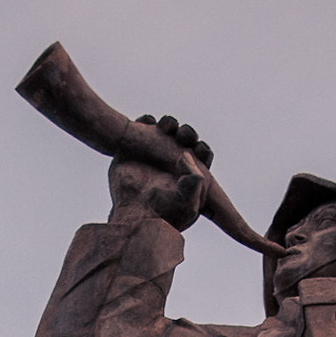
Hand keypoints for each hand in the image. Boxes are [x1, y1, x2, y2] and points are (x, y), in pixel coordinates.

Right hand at [108, 115, 212, 231]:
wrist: (133, 215)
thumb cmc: (164, 212)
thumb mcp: (188, 201)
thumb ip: (195, 179)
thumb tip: (185, 155)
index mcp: (190, 176)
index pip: (202, 156)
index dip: (201, 150)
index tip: (198, 149)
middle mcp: (171, 164)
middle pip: (186, 139)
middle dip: (187, 134)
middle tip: (182, 135)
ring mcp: (152, 156)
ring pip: (166, 131)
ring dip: (169, 125)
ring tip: (165, 127)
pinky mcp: (133, 151)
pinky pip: (143, 126)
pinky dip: (145, 121)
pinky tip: (147, 123)